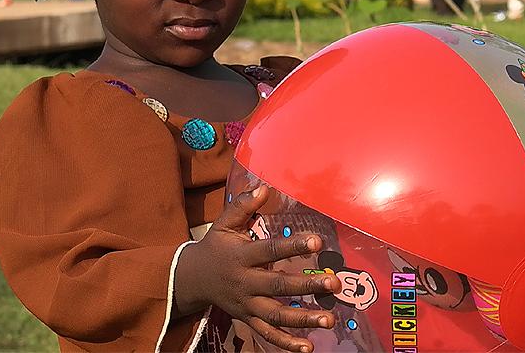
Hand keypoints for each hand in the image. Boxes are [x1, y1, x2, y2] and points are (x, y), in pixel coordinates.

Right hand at [174, 185, 340, 351]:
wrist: (191, 279)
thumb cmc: (215, 246)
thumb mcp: (224, 223)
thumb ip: (243, 205)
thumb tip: (264, 187)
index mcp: (241, 256)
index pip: (271, 251)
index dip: (293, 247)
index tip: (318, 242)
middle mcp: (245, 283)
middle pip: (278, 287)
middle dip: (306, 286)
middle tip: (333, 282)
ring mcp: (247, 305)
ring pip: (276, 316)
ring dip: (303, 319)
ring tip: (330, 318)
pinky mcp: (247, 319)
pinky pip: (267, 335)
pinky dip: (286, 344)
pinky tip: (308, 348)